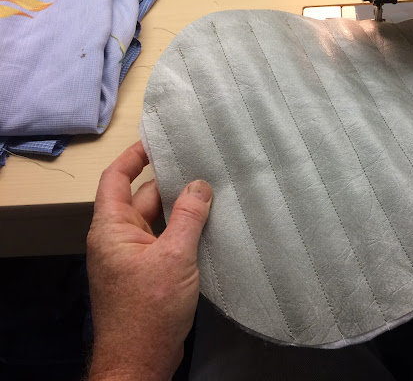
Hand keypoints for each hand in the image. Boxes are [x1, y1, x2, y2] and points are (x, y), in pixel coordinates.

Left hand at [87, 141, 212, 380]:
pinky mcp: (147, 273)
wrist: (140, 360)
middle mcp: (118, 238)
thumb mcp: (174, 257)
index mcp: (112, 228)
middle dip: (171, 183)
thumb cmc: (149, 308)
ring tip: (213, 190)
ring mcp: (133, 256)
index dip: (134, 156)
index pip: (116, 178)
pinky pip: (165, 240)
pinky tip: (209, 225)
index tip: (158, 141)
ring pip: (158, 220)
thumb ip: (189, 217)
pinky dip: (183, 230)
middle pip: (144, 198)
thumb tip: (200, 184)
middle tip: (203, 166)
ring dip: (181, 209)